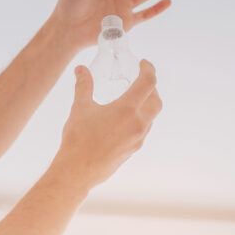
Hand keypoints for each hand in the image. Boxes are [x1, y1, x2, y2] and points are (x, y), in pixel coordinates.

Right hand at [51, 59, 161, 190]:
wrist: (78, 170)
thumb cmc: (78, 139)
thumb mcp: (80, 108)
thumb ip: (83, 86)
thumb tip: (81, 69)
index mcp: (127, 109)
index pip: (148, 83)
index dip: (148, 69)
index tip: (143, 64)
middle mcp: (138, 123)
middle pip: (156, 100)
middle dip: (152, 88)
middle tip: (140, 81)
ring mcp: (138, 138)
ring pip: (151, 117)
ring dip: (147, 105)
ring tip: (132, 100)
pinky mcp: (134, 149)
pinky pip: (144, 130)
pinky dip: (140, 119)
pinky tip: (125, 120)